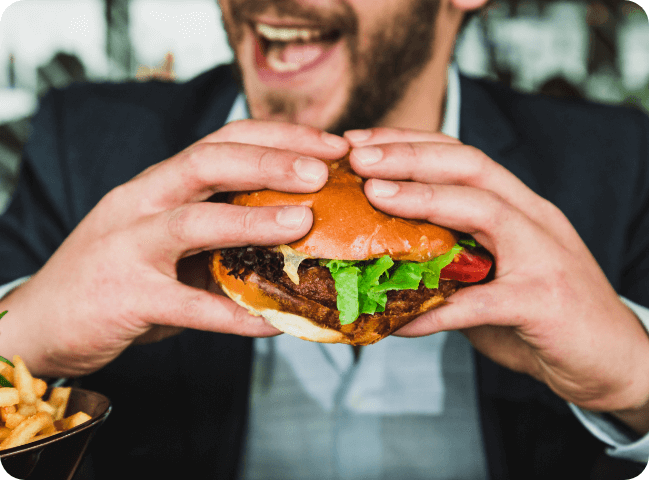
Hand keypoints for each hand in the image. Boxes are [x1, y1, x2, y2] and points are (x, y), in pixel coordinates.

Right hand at [0, 120, 348, 377]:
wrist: (41, 321)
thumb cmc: (116, 274)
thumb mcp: (164, 239)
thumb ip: (215, 233)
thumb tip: (291, 237)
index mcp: (158, 184)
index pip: (222, 141)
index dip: (278, 138)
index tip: (329, 145)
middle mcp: (141, 202)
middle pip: (207, 162)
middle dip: (269, 160)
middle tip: (323, 169)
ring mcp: (128, 247)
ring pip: (193, 222)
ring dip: (252, 220)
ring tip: (303, 222)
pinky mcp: (125, 297)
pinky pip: (188, 306)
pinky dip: (234, 315)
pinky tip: (275, 322)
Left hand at [345, 127, 648, 432]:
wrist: (615, 362)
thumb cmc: (545, 317)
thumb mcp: (495, 276)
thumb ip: (452, 263)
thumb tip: (387, 262)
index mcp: (519, 207)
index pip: (462, 156)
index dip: (410, 142)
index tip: (361, 143)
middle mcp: (533, 219)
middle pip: (470, 165)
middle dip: (410, 154)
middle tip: (357, 155)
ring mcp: (544, 255)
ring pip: (483, 209)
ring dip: (423, 198)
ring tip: (374, 195)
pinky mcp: (544, 302)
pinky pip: (479, 302)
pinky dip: (435, 309)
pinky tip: (397, 320)